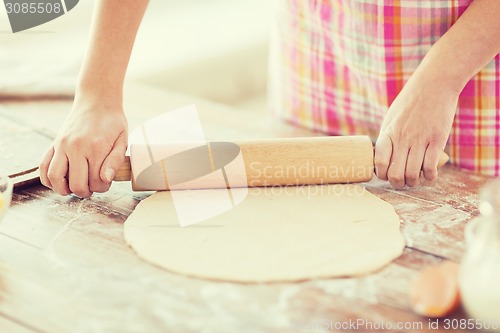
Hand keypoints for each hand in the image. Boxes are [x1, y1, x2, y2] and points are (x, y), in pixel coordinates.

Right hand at [40, 95, 127, 197]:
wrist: (97, 101)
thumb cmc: (112, 121)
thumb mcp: (122, 140)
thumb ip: (115, 161)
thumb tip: (106, 179)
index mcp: (95, 148)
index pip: (96, 181)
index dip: (102, 187)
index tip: (105, 182)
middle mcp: (76, 147)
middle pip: (76, 184)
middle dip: (85, 192)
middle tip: (92, 188)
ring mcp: (61, 145)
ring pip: (54, 178)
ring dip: (64, 189)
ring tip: (74, 187)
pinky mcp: (53, 143)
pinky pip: (43, 166)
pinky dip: (47, 179)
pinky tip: (59, 182)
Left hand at [374, 73, 458, 188]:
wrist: (434, 84)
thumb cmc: (410, 102)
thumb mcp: (391, 118)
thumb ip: (387, 138)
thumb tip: (382, 159)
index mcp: (388, 133)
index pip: (379, 163)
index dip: (382, 175)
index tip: (387, 174)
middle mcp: (402, 139)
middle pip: (396, 174)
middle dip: (398, 183)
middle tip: (402, 181)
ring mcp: (420, 140)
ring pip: (413, 175)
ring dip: (414, 182)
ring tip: (416, 178)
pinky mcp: (437, 140)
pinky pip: (431, 167)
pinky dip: (430, 176)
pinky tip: (430, 173)